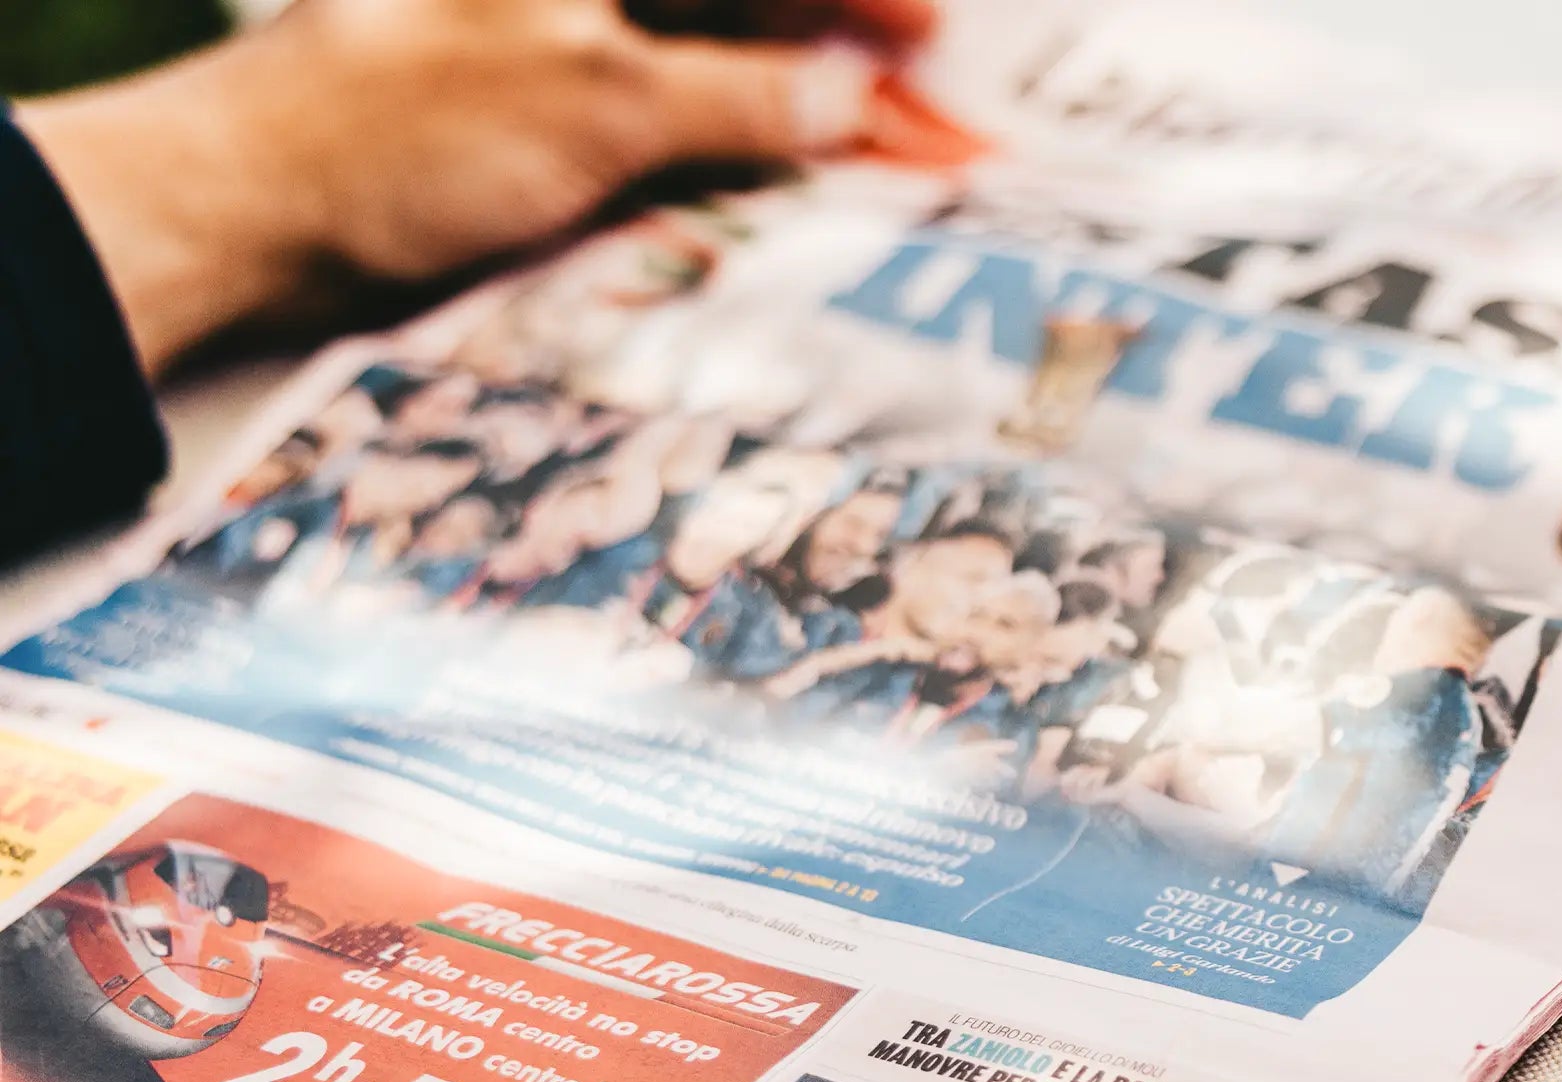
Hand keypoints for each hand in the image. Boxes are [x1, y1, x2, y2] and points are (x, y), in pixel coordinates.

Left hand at [21, 0, 934, 369]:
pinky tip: (821, 178)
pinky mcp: (554, 105)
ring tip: (918, 167)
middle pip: (756, 5)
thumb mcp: (606, 104)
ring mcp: (568, 33)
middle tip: (955, 134)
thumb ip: (752, 96)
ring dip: (827, 108)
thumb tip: (862, 98)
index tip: (944, 42)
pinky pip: (691, 106)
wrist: (240, 214)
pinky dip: (762, 140)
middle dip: (863, 56)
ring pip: (735, 53)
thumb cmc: (396, 132)